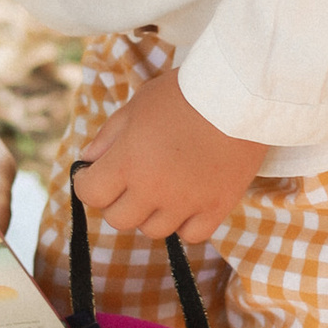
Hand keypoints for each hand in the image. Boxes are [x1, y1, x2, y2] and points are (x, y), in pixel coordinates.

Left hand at [73, 68, 264, 244]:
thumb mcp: (138, 104)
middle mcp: (153, 189)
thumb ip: (109, 135)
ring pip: (153, 231)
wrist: (240, 95)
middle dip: (116, 201)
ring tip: (160, 190)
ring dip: (150, 213)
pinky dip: (184, 224)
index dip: (87, 183)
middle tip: (128, 182)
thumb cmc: (184, 92)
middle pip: (118, 219)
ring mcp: (186, 203)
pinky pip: (190, 235)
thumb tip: (87, 160)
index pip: (90, 194)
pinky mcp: (216, 208)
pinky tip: (186, 203)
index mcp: (127, 161)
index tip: (93, 174)